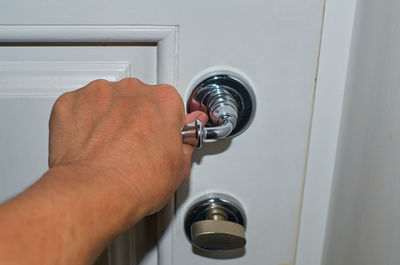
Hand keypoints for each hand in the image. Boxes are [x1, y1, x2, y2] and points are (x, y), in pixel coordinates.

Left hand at [49, 78, 207, 215]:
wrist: (94, 193)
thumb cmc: (135, 182)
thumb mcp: (179, 168)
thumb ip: (186, 142)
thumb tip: (187, 135)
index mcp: (164, 100)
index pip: (170, 106)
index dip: (165, 126)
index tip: (159, 138)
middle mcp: (132, 90)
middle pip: (138, 100)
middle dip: (136, 119)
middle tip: (133, 148)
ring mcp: (99, 94)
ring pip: (108, 101)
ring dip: (109, 118)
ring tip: (108, 149)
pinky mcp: (70, 103)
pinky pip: (79, 107)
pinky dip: (82, 122)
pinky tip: (88, 145)